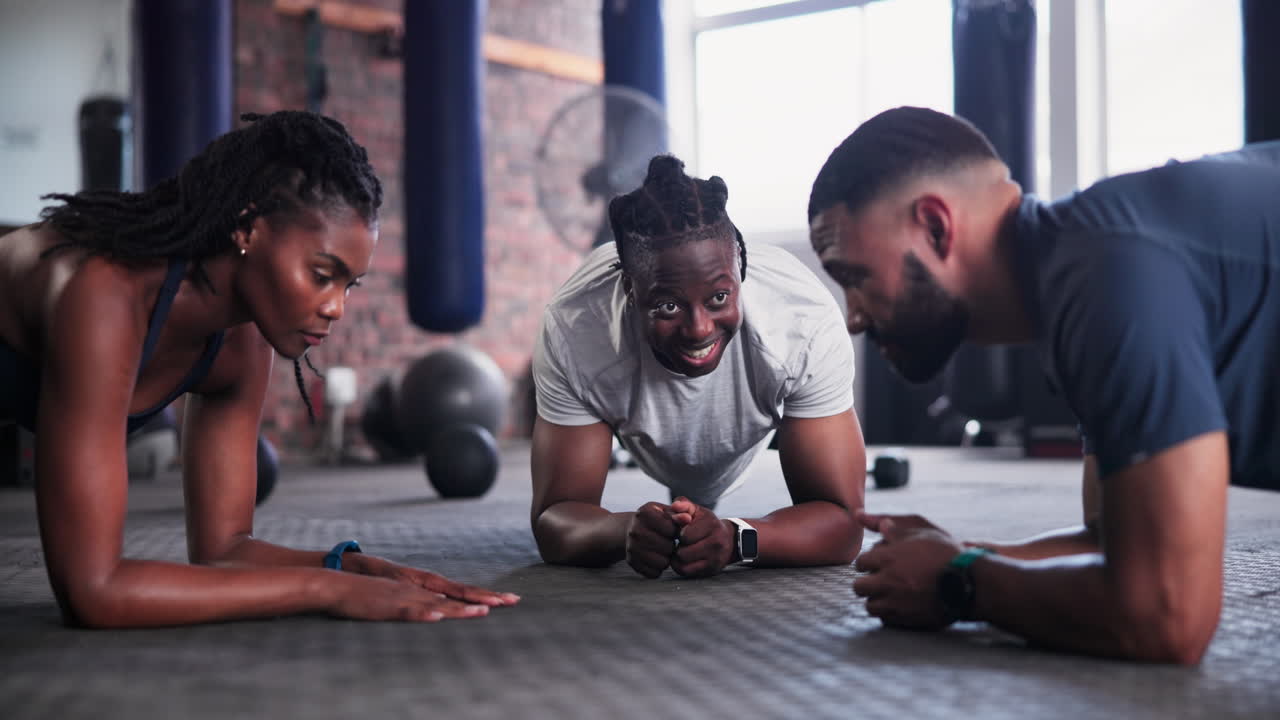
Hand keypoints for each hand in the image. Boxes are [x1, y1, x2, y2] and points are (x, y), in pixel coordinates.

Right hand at [353, 554, 520, 606]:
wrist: (341, 581)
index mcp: (426, 585)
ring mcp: (407, 595)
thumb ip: (423, 601)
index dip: (485, 595)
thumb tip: (442, 609)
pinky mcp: (390, 604)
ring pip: (440, 603)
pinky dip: (424, 614)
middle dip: (486, 598)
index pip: (462, 591)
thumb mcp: (403, 595)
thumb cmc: (372, 591)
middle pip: (459, 594)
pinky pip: (410, 610)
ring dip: (462, 608)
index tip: (508, 599)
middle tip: (512, 601)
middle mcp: (422, 588)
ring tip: (483, 612)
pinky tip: (437, 617)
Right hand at [626, 501, 679, 577]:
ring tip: (663, 550)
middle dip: (671, 545)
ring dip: (667, 558)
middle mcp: (635, 530)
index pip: (671, 529)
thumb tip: (688, 518)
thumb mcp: (666, 511)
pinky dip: (658, 568)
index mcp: (644, 513)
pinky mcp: (631, 562)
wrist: (631, 529)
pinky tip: (656, 557)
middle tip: (667, 541)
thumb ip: (680, 513)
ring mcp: (631, 548)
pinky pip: (654, 573)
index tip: (671, 529)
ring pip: (662, 563)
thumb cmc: (655, 519)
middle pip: (667, 547)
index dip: (675, 531)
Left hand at [669, 497, 734, 577]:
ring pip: (683, 563)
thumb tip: (674, 506)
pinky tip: (684, 558)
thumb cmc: (707, 524)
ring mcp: (715, 558)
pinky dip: (681, 565)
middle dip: (678, 546)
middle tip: (682, 543)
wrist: (730, 540)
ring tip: (682, 549)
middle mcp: (716, 543)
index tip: (682, 531)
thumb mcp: (697, 510)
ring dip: (678, 557)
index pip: (684, 535)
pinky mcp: (712, 569)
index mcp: (712, 524)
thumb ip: (684, 505)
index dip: (679, 533)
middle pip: (682, 552)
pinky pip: (686, 571)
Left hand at [851, 510, 964, 629]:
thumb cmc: (947, 554)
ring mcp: (896, 603)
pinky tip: (899, 605)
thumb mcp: (921, 533)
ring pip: (870, 606)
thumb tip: (871, 520)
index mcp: (888, 558)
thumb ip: (893, 529)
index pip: (861, 562)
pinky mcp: (906, 619)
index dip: (868, 562)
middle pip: (858, 587)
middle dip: (866, 582)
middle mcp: (887, 581)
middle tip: (877, 580)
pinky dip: (889, 613)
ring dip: (876, 599)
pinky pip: (885, 619)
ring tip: (888, 594)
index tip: (876, 563)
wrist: (969, 583)